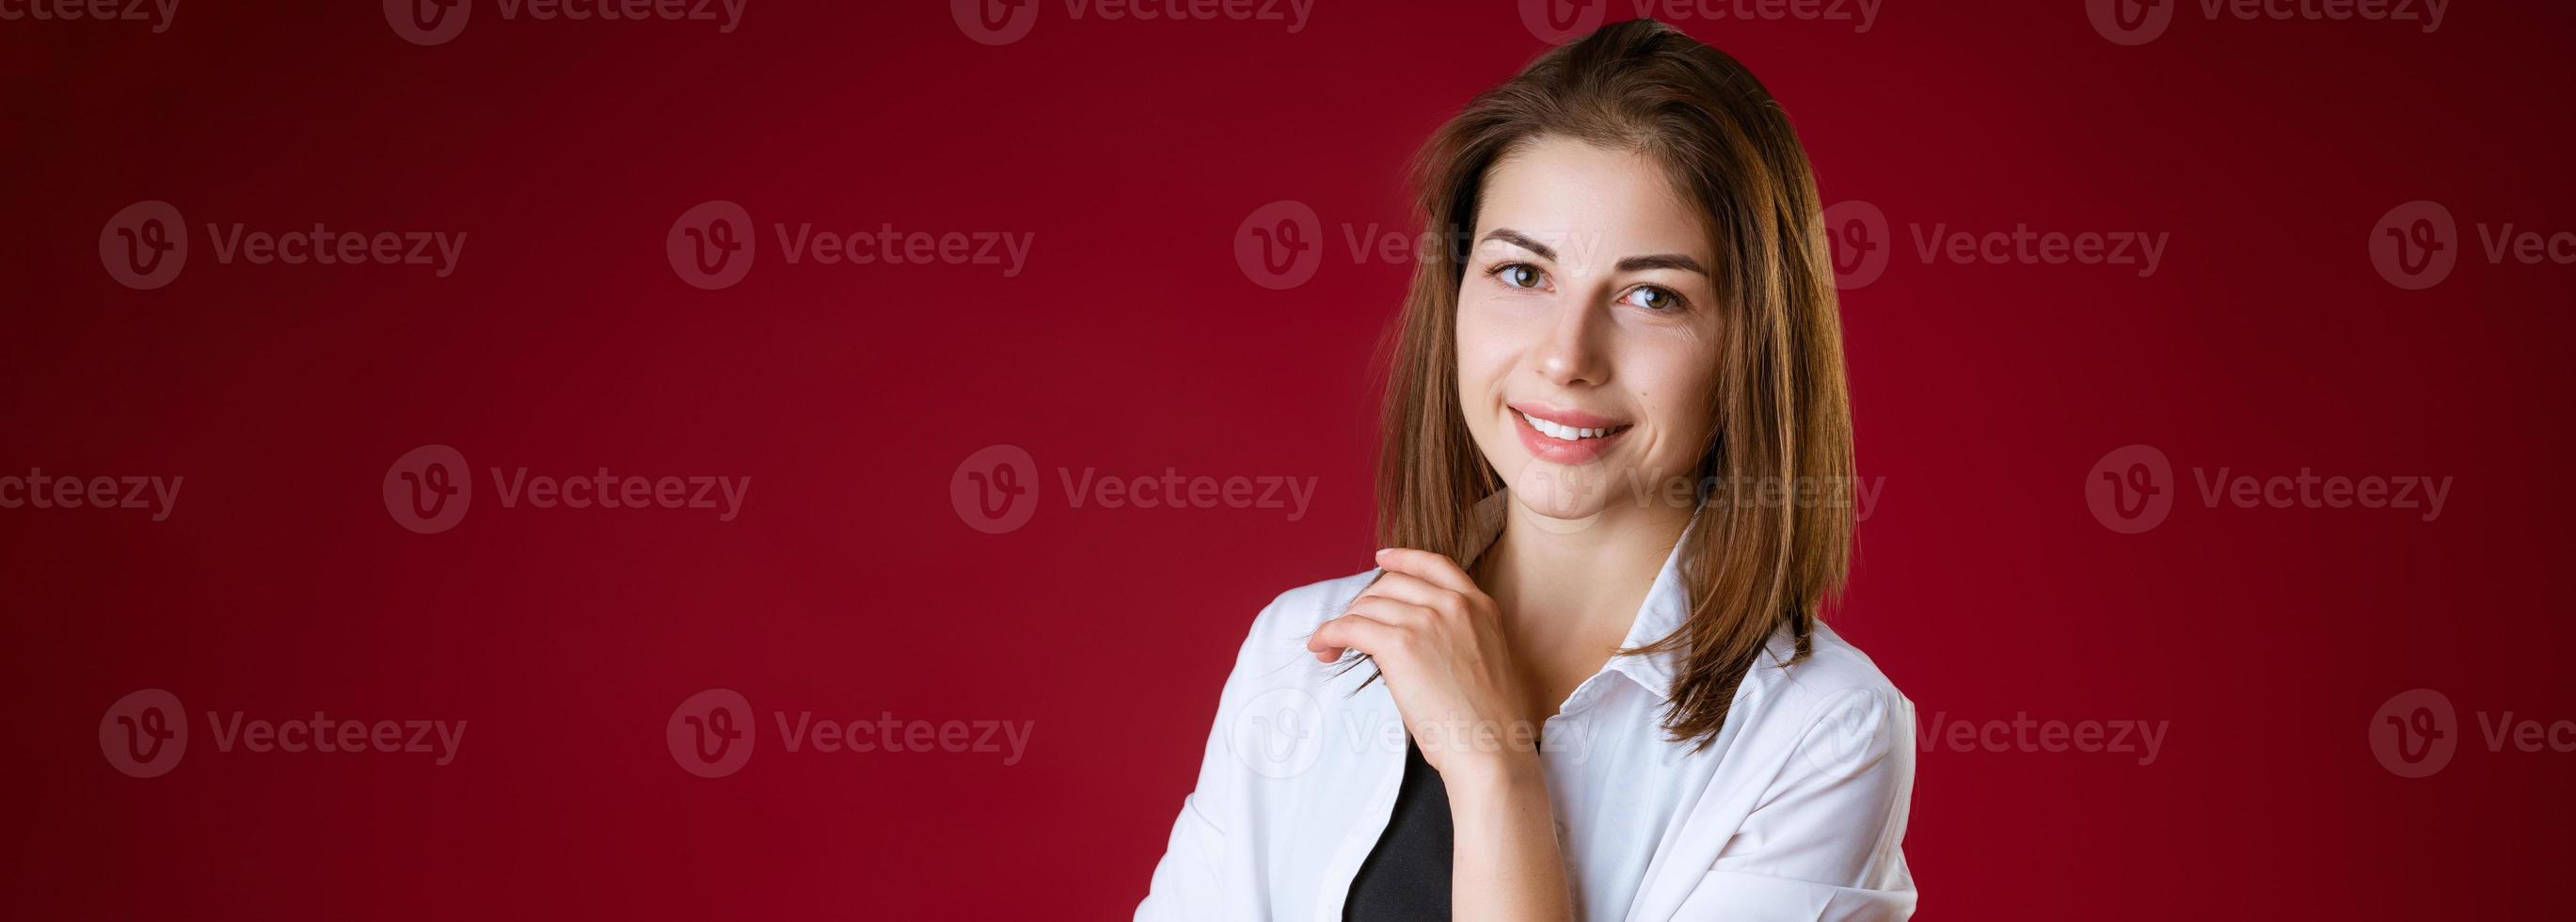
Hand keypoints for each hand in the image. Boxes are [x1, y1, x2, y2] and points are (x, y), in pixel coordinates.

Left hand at [1308, 548, 1539, 783]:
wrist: (1490, 746)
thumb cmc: (1486, 720)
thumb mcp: (1484, 658)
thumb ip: (1457, 634)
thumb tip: (1412, 636)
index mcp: (1480, 606)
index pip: (1434, 565)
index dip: (1404, 558)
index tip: (1382, 557)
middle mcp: (1453, 605)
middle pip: (1391, 584)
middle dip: (1364, 604)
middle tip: (1349, 629)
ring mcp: (1426, 621)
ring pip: (1367, 606)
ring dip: (1342, 624)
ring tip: (1329, 647)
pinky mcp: (1400, 644)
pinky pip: (1350, 627)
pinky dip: (1328, 634)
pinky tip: (1321, 647)